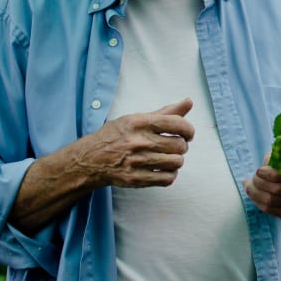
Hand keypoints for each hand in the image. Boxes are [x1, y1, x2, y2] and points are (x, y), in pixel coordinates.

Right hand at [72, 98, 194, 188]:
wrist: (90, 159)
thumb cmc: (116, 136)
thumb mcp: (137, 118)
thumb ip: (165, 112)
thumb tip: (189, 102)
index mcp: (139, 123)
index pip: (177, 124)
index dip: (189, 129)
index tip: (188, 134)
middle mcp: (138, 141)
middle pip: (179, 145)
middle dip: (182, 146)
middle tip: (176, 146)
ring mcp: (137, 162)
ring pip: (176, 162)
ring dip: (177, 160)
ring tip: (170, 157)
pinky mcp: (136, 179)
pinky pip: (167, 179)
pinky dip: (170, 174)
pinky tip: (164, 169)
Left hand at [243, 156, 280, 221]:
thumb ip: (274, 159)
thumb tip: (260, 172)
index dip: (268, 174)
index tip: (258, 171)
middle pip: (278, 190)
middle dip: (259, 184)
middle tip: (251, 180)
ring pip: (273, 203)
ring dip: (256, 195)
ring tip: (249, 187)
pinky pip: (275, 212)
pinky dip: (261, 205)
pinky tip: (255, 197)